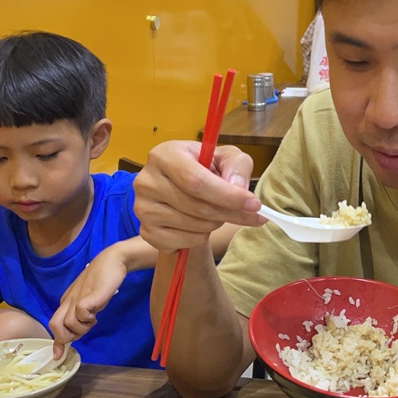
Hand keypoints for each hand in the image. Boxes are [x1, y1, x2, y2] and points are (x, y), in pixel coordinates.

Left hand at [49, 249, 125, 359]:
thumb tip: (77, 333)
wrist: (112, 261)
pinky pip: (80, 312)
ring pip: (69, 323)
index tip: (58, 356)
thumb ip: (81, 315)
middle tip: (84, 329)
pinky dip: (87, 317)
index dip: (56, 342)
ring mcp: (77, 298)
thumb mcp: (89, 301)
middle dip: (67, 336)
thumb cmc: (102, 281)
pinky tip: (96, 312)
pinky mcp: (89, 296)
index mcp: (66, 302)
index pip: (54, 324)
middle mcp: (68, 301)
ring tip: (94, 317)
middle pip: (55, 326)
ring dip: (82, 327)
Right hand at [133, 141, 264, 252]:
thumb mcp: (225, 157)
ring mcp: (143, 208)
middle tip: (251, 215)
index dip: (227, 195)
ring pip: (193, 226)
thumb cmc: (204, 169)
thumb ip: (237, 166)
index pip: (195, 180)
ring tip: (218, 212)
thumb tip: (238, 188)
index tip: (254, 204)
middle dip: (230, 213)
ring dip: (216, 223)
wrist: (181, 190)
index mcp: (164, 155)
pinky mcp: (146, 231)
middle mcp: (146, 181)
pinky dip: (200, 237)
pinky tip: (201, 225)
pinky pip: (183, 242)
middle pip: (197, 206)